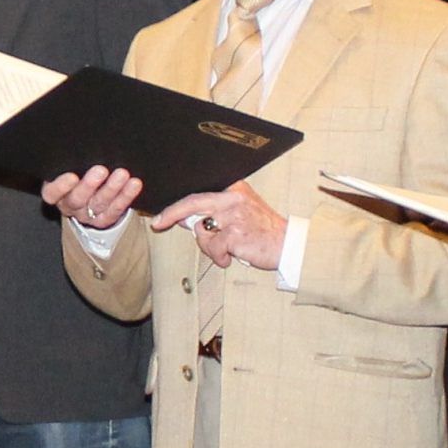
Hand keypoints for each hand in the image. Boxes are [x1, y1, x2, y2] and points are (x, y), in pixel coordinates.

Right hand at [41, 164, 147, 231]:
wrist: (92, 190)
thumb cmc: (77, 169)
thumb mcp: (68, 163)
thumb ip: (69, 155)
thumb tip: (74, 133)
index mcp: (56, 192)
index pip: (52, 192)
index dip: (60, 186)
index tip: (72, 175)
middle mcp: (69, 204)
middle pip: (77, 199)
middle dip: (89, 185)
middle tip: (101, 170)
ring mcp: (86, 215)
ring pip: (98, 204)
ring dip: (112, 189)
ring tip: (122, 174)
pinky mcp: (104, 220)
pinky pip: (114, 211)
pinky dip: (125, 196)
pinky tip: (134, 184)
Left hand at [152, 178, 291, 274]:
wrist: (289, 244)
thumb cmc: (263, 231)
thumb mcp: (240, 213)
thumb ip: (215, 212)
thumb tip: (184, 218)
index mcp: (234, 188)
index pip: (198, 193)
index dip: (177, 204)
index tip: (161, 214)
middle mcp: (232, 197)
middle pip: (192, 204)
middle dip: (171, 214)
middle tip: (158, 224)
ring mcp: (234, 215)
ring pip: (201, 231)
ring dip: (209, 246)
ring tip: (226, 250)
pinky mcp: (235, 233)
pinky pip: (213, 247)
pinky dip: (218, 257)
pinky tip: (230, 258)